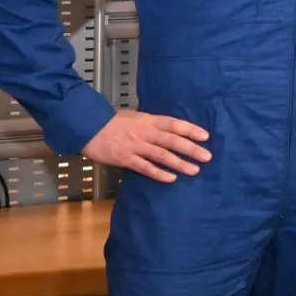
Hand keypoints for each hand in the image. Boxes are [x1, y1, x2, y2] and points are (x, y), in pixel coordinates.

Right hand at [81, 109, 210, 183]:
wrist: (89, 128)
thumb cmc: (112, 122)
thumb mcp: (135, 116)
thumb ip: (151, 123)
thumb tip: (169, 129)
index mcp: (148, 120)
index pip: (174, 124)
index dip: (190, 130)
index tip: (205, 136)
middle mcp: (145, 132)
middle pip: (172, 141)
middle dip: (191, 149)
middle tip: (207, 157)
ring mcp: (136, 146)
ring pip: (162, 156)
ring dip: (180, 163)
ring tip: (194, 170)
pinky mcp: (126, 159)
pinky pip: (145, 168)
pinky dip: (159, 173)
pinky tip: (171, 178)